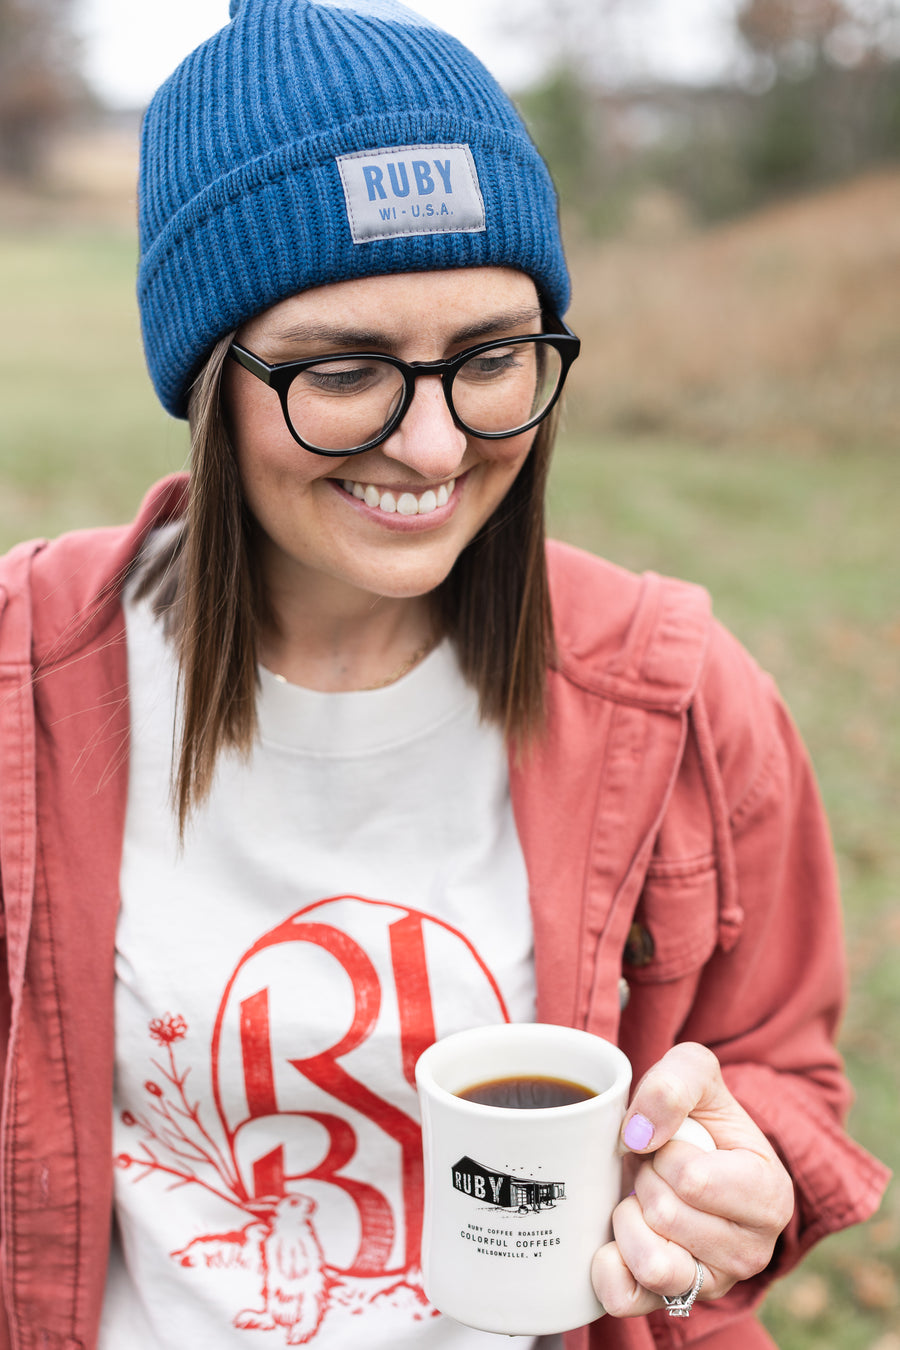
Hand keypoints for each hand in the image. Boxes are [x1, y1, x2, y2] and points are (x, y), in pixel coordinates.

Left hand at [590, 1042, 794, 1318]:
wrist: (685, 1153)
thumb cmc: (696, 1114)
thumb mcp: (694, 1072)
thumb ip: (673, 1084)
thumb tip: (637, 1135)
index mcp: (769, 1194)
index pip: (692, 1179)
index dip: (665, 1152)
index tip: (673, 1144)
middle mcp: (752, 1251)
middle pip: (665, 1215)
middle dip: (646, 1179)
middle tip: (657, 1169)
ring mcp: (714, 1283)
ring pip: (650, 1263)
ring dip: (630, 1218)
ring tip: (644, 1199)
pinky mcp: (673, 1304)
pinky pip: (626, 1298)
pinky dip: (609, 1265)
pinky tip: (618, 1236)